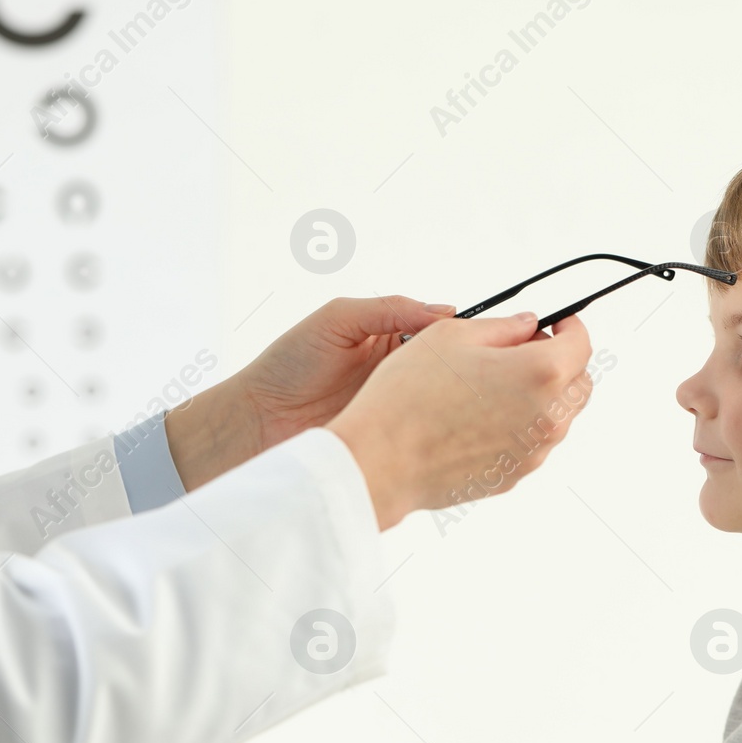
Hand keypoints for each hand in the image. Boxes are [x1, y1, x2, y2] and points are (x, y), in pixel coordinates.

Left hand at [165, 296, 454, 491]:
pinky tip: (450, 423)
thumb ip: (389, 309)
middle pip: (448, 362)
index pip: (439, 327)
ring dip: (456, 396)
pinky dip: (440, 425)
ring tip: (471, 394)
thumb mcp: (337, 318)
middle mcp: (398, 367)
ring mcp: (398, 402)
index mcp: (388, 334)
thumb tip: (444, 309)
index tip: (481, 334)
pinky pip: (425, 427)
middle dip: (467, 363)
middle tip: (482, 366)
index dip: (461, 329)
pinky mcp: (393, 433)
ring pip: (443, 396)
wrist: (259, 420)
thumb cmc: (289, 363)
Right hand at [327, 311, 595, 530]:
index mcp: (541, 374)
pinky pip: (530, 443)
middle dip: (560, 362)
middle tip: (521, 350)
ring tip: (491, 385)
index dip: (569, 327)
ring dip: (540, 396)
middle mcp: (548, 418)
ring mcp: (533, 453)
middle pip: (578, 384)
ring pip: (556, 416)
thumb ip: (503, 327)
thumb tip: (526, 326)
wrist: (382, 459)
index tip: (556, 323)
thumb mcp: (453, 335)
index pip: (581, 343)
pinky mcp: (513, 475)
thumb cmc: (409, 396)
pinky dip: (518, 425)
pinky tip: (478, 416)